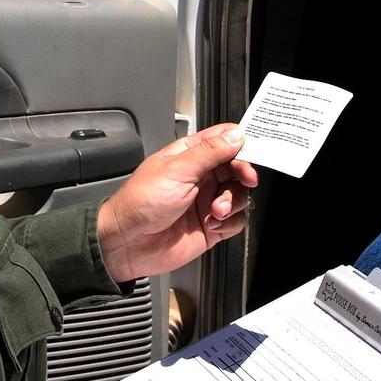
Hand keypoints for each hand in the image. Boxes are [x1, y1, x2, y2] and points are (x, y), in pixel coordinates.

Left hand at [97, 124, 258, 282]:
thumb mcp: (177, 170)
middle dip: (243, 174)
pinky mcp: (211, 225)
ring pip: (240, 195)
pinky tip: (212, 224)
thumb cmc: (140, 203)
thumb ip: (209, 152)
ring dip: (233, 202)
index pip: (224, 140)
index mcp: (190, 155)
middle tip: (244, 180)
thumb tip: (235, 136)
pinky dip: (230, 223)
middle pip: (237, 167)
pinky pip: (236, 220)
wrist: (128, 243)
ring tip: (215, 211)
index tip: (253, 153)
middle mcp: (201, 176)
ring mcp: (206, 201)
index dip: (242, 144)